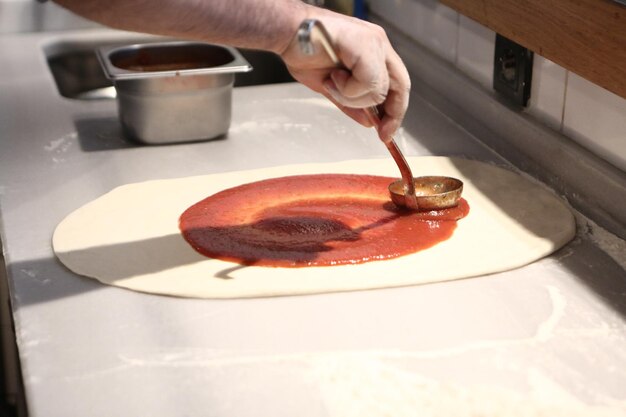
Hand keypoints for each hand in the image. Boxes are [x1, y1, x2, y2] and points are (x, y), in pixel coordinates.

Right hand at [280, 10, 410, 140]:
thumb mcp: (331, 86)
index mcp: (373, 50)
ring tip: (333, 83)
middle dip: (391, 113)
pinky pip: (369, 82)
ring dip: (353, 97)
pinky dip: (349, 89)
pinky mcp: (365, 44)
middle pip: (400, 86)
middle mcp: (378, 43)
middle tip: (379, 130)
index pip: (397, 84)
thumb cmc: (302, 51)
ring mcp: (373, 42)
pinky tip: (334, 77)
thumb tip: (368, 121)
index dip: (395, 111)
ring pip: (380, 89)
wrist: (285, 32)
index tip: (386, 131)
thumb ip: (351, 103)